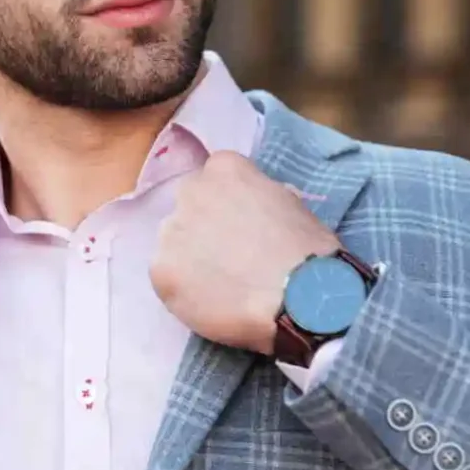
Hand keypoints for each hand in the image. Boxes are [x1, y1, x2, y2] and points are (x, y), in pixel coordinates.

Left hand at [150, 151, 339, 354]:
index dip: (225, 206)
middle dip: (203, 228)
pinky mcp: (161, 268)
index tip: (239, 226)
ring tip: (221, 284)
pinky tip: (211, 302)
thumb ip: (259, 196)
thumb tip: (252, 205)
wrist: (302, 298)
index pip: (213, 180)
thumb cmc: (308, 250)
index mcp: (223, 167)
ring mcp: (172, 229)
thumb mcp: (291, 203)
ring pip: (174, 243)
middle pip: (188, 207)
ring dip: (190, 259)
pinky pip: (167, 278)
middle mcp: (190, 190)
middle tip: (228, 256)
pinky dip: (183, 291)